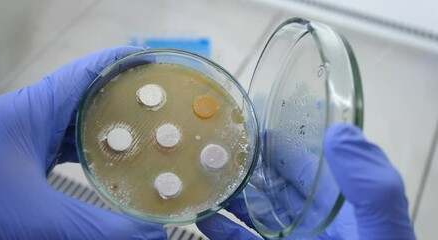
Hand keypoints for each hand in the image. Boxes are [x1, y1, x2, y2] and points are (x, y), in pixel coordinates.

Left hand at [0, 46, 165, 238]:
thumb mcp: (38, 221)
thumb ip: (98, 228)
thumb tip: (150, 237)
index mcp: (28, 113)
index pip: (86, 73)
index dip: (124, 65)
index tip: (158, 67)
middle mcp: (28, 117)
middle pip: (86, 92)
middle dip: (125, 97)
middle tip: (162, 108)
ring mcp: (25, 135)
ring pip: (77, 118)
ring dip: (109, 124)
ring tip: (145, 132)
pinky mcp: (24, 154)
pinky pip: (66, 140)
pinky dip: (92, 146)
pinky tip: (112, 159)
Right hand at [196, 124, 414, 239]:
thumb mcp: (382, 219)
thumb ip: (368, 179)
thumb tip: (338, 131)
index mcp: (335, 198)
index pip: (300, 161)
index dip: (275, 143)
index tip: (246, 126)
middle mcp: (308, 215)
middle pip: (270, 183)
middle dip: (245, 166)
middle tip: (214, 149)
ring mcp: (290, 238)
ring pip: (253, 211)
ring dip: (230, 195)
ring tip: (204, 178)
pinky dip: (223, 231)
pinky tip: (206, 218)